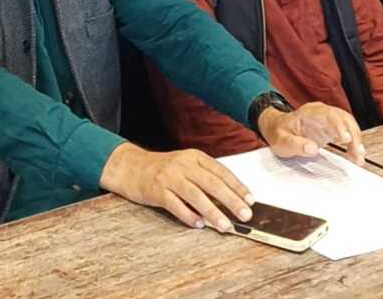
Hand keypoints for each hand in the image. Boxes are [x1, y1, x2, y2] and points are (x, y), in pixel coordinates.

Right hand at [99, 142, 253, 231]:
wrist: (131, 167)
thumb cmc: (163, 169)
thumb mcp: (185, 166)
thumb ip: (204, 178)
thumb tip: (230, 199)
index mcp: (193, 157)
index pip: (220, 171)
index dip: (237, 185)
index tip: (251, 199)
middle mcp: (182, 164)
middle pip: (211, 183)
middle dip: (231, 200)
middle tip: (245, 214)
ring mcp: (169, 177)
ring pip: (195, 195)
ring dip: (213, 212)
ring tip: (225, 225)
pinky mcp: (156, 190)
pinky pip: (175, 205)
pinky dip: (188, 215)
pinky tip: (198, 224)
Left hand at [256, 101, 365, 163]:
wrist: (277, 129)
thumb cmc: (278, 132)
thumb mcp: (281, 140)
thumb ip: (295, 144)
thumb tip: (312, 148)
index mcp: (309, 112)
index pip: (329, 115)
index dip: (340, 126)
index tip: (346, 139)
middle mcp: (321, 113)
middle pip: (343, 119)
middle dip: (353, 134)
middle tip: (357, 152)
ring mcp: (327, 120)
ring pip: (348, 125)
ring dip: (356, 140)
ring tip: (359, 157)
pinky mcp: (331, 129)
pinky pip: (347, 134)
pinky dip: (353, 145)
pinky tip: (355, 156)